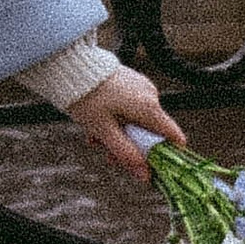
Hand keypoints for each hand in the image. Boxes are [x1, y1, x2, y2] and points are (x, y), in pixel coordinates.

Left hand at [66, 66, 182, 179]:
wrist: (71, 66)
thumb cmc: (87, 98)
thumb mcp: (104, 131)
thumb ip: (126, 154)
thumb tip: (146, 176)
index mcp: (149, 107)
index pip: (174, 136)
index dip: (167, 155)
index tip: (152, 167)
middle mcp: (150, 95)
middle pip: (151, 132)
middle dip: (131, 147)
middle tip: (108, 154)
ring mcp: (141, 87)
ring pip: (138, 121)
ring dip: (119, 134)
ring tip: (95, 137)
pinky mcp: (131, 82)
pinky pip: (131, 108)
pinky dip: (117, 119)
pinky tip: (97, 123)